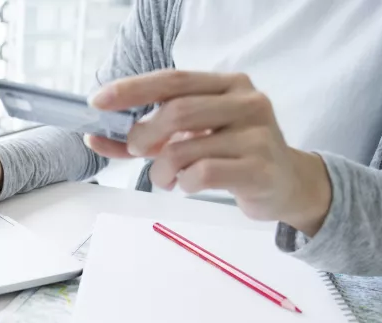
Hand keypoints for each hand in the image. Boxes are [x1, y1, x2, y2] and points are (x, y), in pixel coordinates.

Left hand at [86, 70, 330, 236]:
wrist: (286, 185)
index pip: (173, 79)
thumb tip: (95, 137)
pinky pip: (203, 174)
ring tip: (165, 178)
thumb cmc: (232, 157)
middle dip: (144, 134)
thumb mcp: (191, 139)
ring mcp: (256, 134)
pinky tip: (188, 185)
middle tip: (136, 151)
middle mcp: (246, 102)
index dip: (133, 89)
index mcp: (228, 85)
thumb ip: (148, 137)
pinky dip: (184, 183)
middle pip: (177, 111)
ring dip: (161, 169)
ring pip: (186, 148)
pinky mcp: (259, 168)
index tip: (99, 101)